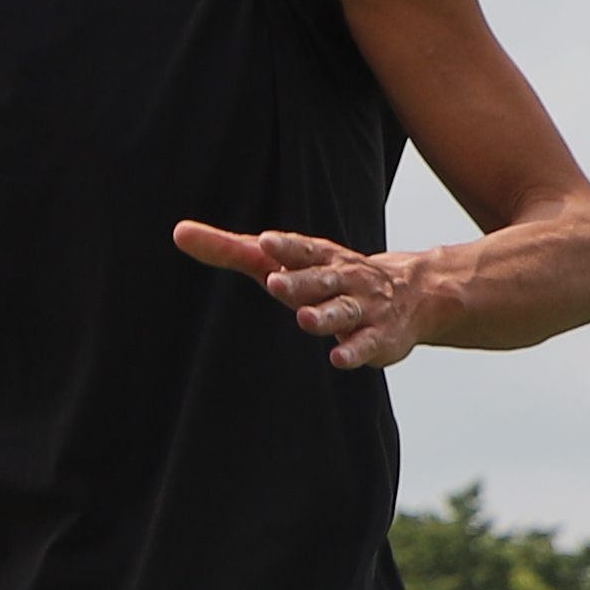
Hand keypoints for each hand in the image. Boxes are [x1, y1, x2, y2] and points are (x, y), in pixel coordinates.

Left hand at [171, 221, 438, 370]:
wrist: (410, 296)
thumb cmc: (327, 277)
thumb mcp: (282, 261)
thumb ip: (232, 250)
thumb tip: (179, 231)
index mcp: (319, 258)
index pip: (301, 249)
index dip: (285, 247)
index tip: (266, 242)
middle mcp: (343, 279)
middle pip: (319, 280)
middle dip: (299, 281)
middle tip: (275, 282)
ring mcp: (362, 308)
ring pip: (342, 311)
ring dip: (325, 316)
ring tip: (306, 319)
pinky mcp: (378, 337)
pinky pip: (366, 344)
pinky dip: (353, 351)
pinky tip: (337, 357)